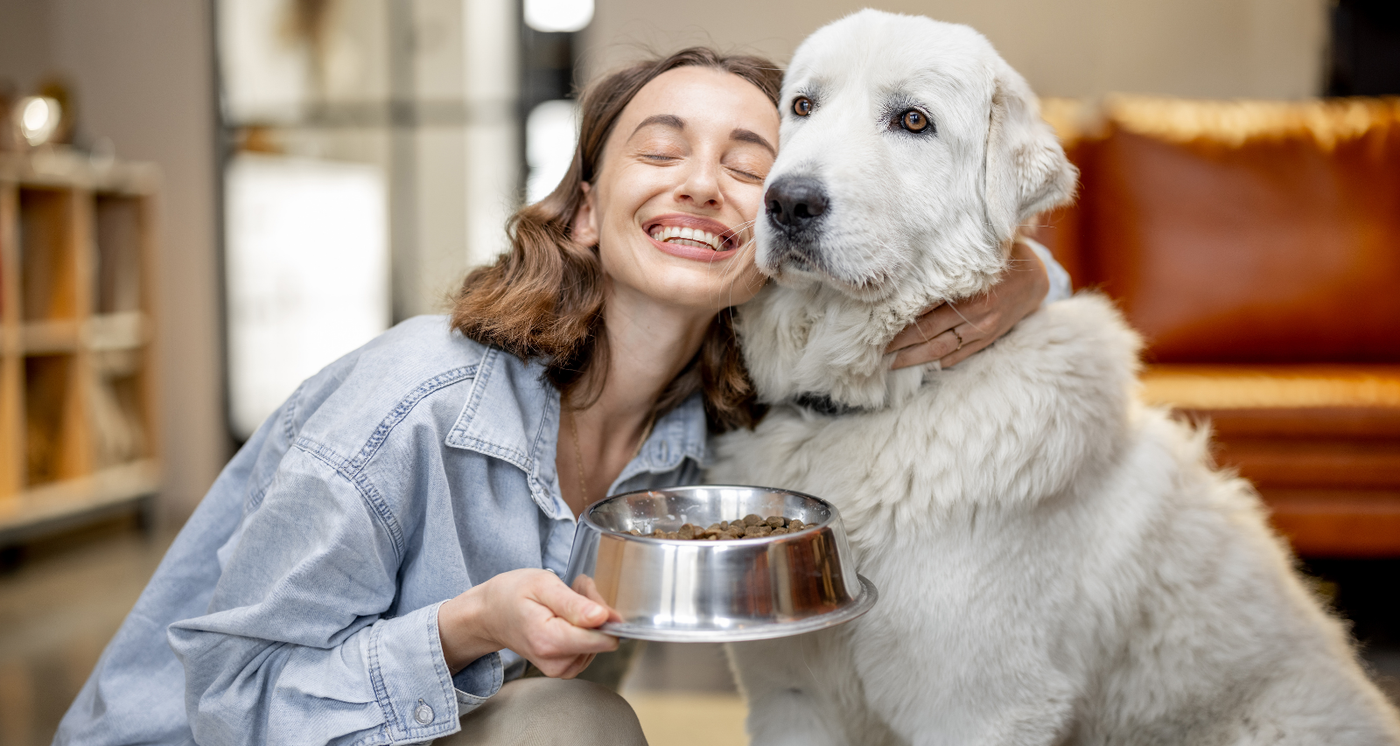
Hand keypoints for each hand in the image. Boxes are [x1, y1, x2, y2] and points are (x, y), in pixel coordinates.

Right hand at [437, 569, 619, 678]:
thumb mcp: (542, 585)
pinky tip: (567, 613)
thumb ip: (574, 604)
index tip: (584, 591)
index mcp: (549, 641)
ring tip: (564, 599)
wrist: (490, 614)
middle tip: (572, 588)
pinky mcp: (565, 668)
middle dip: (594, 608)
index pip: (601, 638)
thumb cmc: (512, 595)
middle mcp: (556, 662)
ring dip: (589, 615)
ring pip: (599, 641)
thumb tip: (604, 617)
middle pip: (602, 637)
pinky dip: (584, 627)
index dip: (603, 612)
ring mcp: (560, 669)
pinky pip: (591, 647)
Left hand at [887, 239, 1049, 368]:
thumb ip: (948, 259)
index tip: (876, 324)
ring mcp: (982, 329)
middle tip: (873, 350)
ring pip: (940, 349)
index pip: (926, 307)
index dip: (899, 319)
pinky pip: (959, 356)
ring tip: (889, 363)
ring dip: (913, 358)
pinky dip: (937, 362)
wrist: (1035, 278)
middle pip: (927, 332)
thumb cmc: (999, 260)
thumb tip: (912, 258)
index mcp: (969, 289)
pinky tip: (918, 367)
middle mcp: (975, 313)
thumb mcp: (977, 255)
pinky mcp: (987, 340)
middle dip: (898, 343)